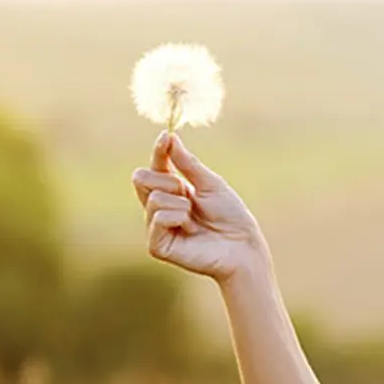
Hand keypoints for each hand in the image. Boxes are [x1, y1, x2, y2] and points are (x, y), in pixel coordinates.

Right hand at [131, 132, 268, 281]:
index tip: (166, 137)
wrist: (242, 245)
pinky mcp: (157, 246)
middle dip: (168, 180)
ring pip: (153, 198)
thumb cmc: (230, 215)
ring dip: (180, 204)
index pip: (155, 165)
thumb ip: (187, 163)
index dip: (159, 150)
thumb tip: (169, 137)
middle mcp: (160, 207)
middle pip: (140, 178)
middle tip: (189, 193)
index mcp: (172, 190)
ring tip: (194, 218)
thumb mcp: (210, 183)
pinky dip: (177, 218)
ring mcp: (156, 227)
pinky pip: (157, 218)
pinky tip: (190, 229)